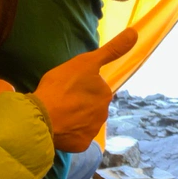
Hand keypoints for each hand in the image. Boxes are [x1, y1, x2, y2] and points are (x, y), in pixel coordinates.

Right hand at [34, 28, 136, 151]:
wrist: (42, 118)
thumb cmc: (61, 87)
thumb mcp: (86, 62)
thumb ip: (112, 50)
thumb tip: (135, 33)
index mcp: (104, 94)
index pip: (94, 90)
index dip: (79, 88)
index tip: (66, 88)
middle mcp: (103, 114)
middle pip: (89, 106)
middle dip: (78, 104)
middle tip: (60, 100)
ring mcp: (92, 131)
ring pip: (83, 122)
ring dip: (73, 119)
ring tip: (56, 114)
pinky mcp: (81, 145)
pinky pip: (75, 138)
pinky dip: (68, 134)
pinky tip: (58, 128)